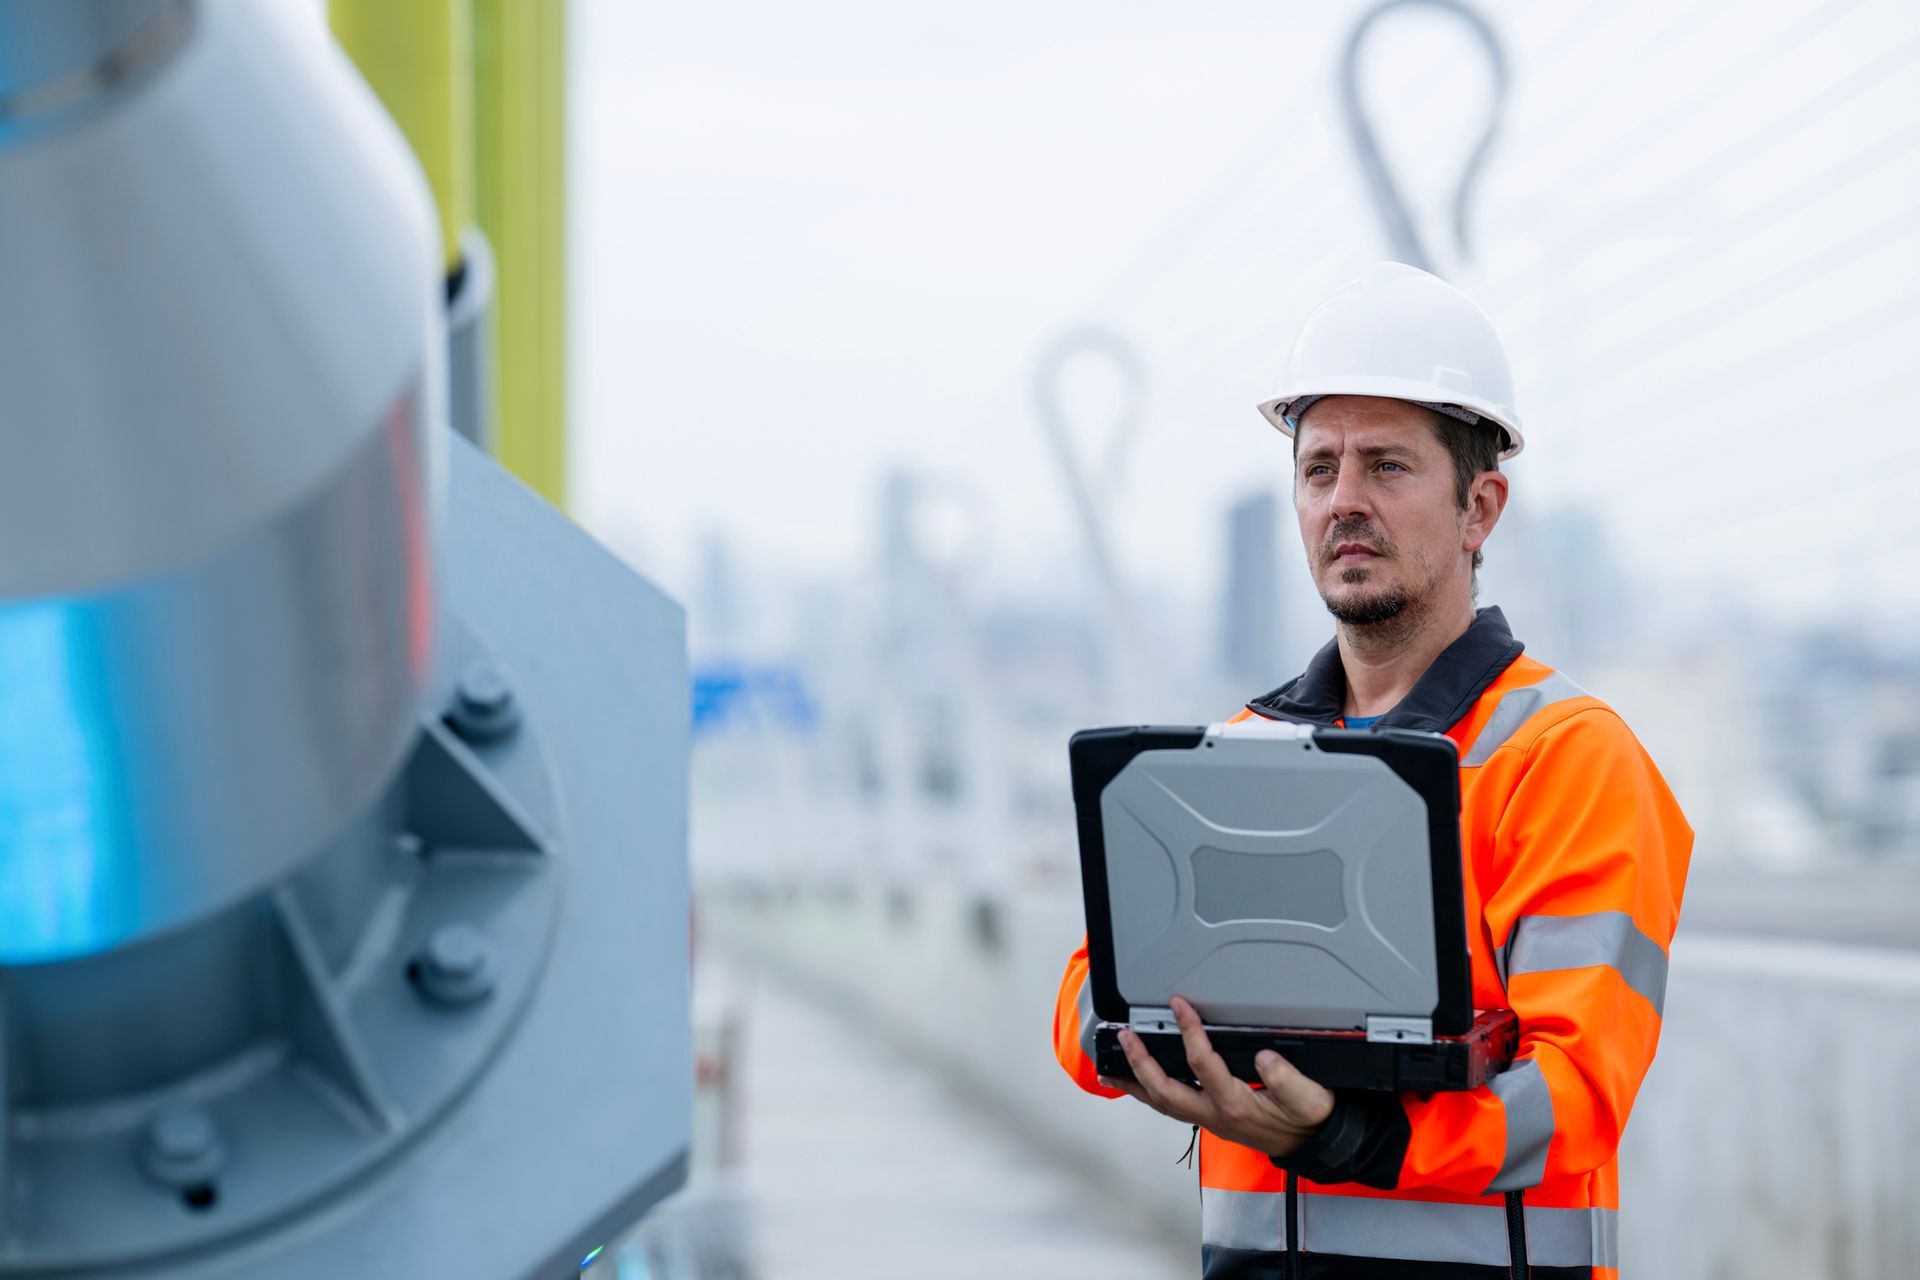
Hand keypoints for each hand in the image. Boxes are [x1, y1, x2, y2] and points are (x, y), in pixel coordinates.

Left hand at [1098, 995, 1334, 1159]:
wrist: (1315, 1144)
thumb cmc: (1311, 1118)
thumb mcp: (1310, 1098)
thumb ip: (1288, 1079)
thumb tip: (1263, 1057)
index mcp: (1237, 1104)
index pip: (1203, 1064)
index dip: (1189, 1032)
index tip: (1180, 1006)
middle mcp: (1216, 1115)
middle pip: (1166, 1091)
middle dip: (1141, 1062)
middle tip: (1125, 1036)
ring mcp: (1210, 1119)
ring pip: (1162, 1103)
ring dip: (1135, 1082)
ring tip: (1110, 1066)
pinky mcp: (1210, 1118)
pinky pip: (1171, 1106)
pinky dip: (1148, 1092)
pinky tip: (1138, 1082)